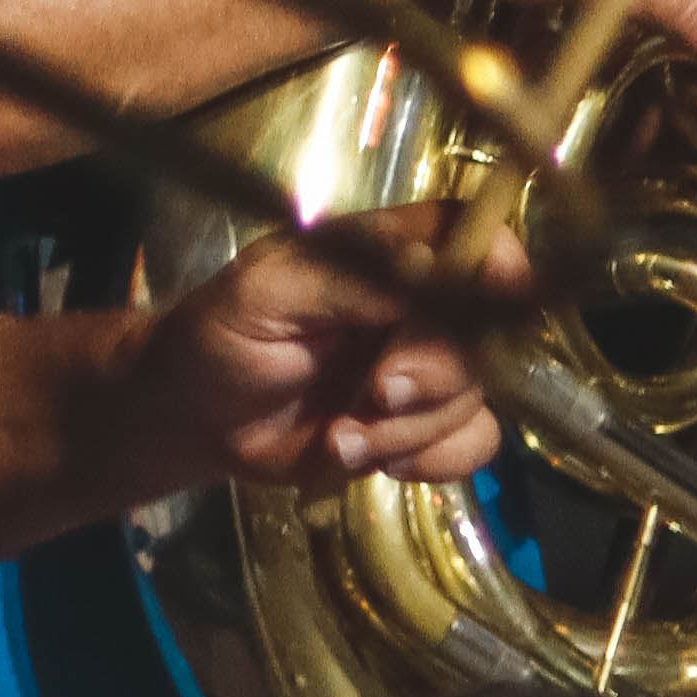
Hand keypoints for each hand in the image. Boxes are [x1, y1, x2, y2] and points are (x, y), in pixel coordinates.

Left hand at [128, 210, 521, 496]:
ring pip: (475, 397)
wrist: (197, 418)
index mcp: (383, 254)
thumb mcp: (269, 293)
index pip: (469, 235)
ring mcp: (424, 369)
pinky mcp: (421, 427)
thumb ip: (350, 276)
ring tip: (339, 435)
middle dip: (434, 373)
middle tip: (375, 393)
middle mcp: (417, 307)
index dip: (497, 261)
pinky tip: (366, 457)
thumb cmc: (222, 336)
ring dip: (409, 429)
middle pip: (483, 330)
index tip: (499, 292)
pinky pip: (471, 445)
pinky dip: (426, 461)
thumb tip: (433, 262)